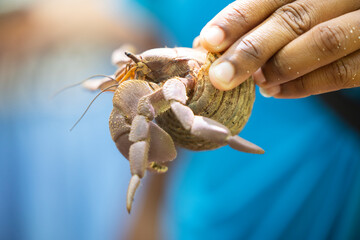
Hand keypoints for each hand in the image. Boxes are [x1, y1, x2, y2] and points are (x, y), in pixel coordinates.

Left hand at [199, 0, 359, 97]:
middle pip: (293, 18)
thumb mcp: (300, 9)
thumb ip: (264, 21)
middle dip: (250, 50)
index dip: (238, 18)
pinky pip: (342, 73)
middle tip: (220, 76)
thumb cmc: (326, 18)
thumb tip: (212, 45)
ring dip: (279, 67)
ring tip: (254, 83)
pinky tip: (276, 91)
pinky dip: (305, 85)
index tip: (209, 40)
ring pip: (321, 42)